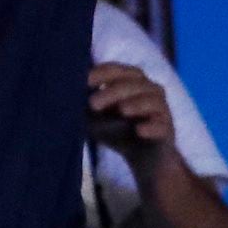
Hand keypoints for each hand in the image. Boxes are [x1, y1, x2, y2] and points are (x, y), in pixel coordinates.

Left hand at [87, 62, 175, 178]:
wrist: (143, 158)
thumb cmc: (116, 129)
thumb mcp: (95, 116)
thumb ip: (83, 103)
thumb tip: (61, 91)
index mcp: (130, 80)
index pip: (116, 69)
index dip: (100, 73)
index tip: (83, 81)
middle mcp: (149, 89)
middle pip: (133, 82)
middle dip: (112, 91)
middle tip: (93, 104)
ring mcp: (161, 108)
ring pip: (151, 100)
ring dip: (136, 104)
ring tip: (121, 111)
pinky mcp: (167, 129)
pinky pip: (162, 125)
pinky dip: (151, 126)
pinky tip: (139, 130)